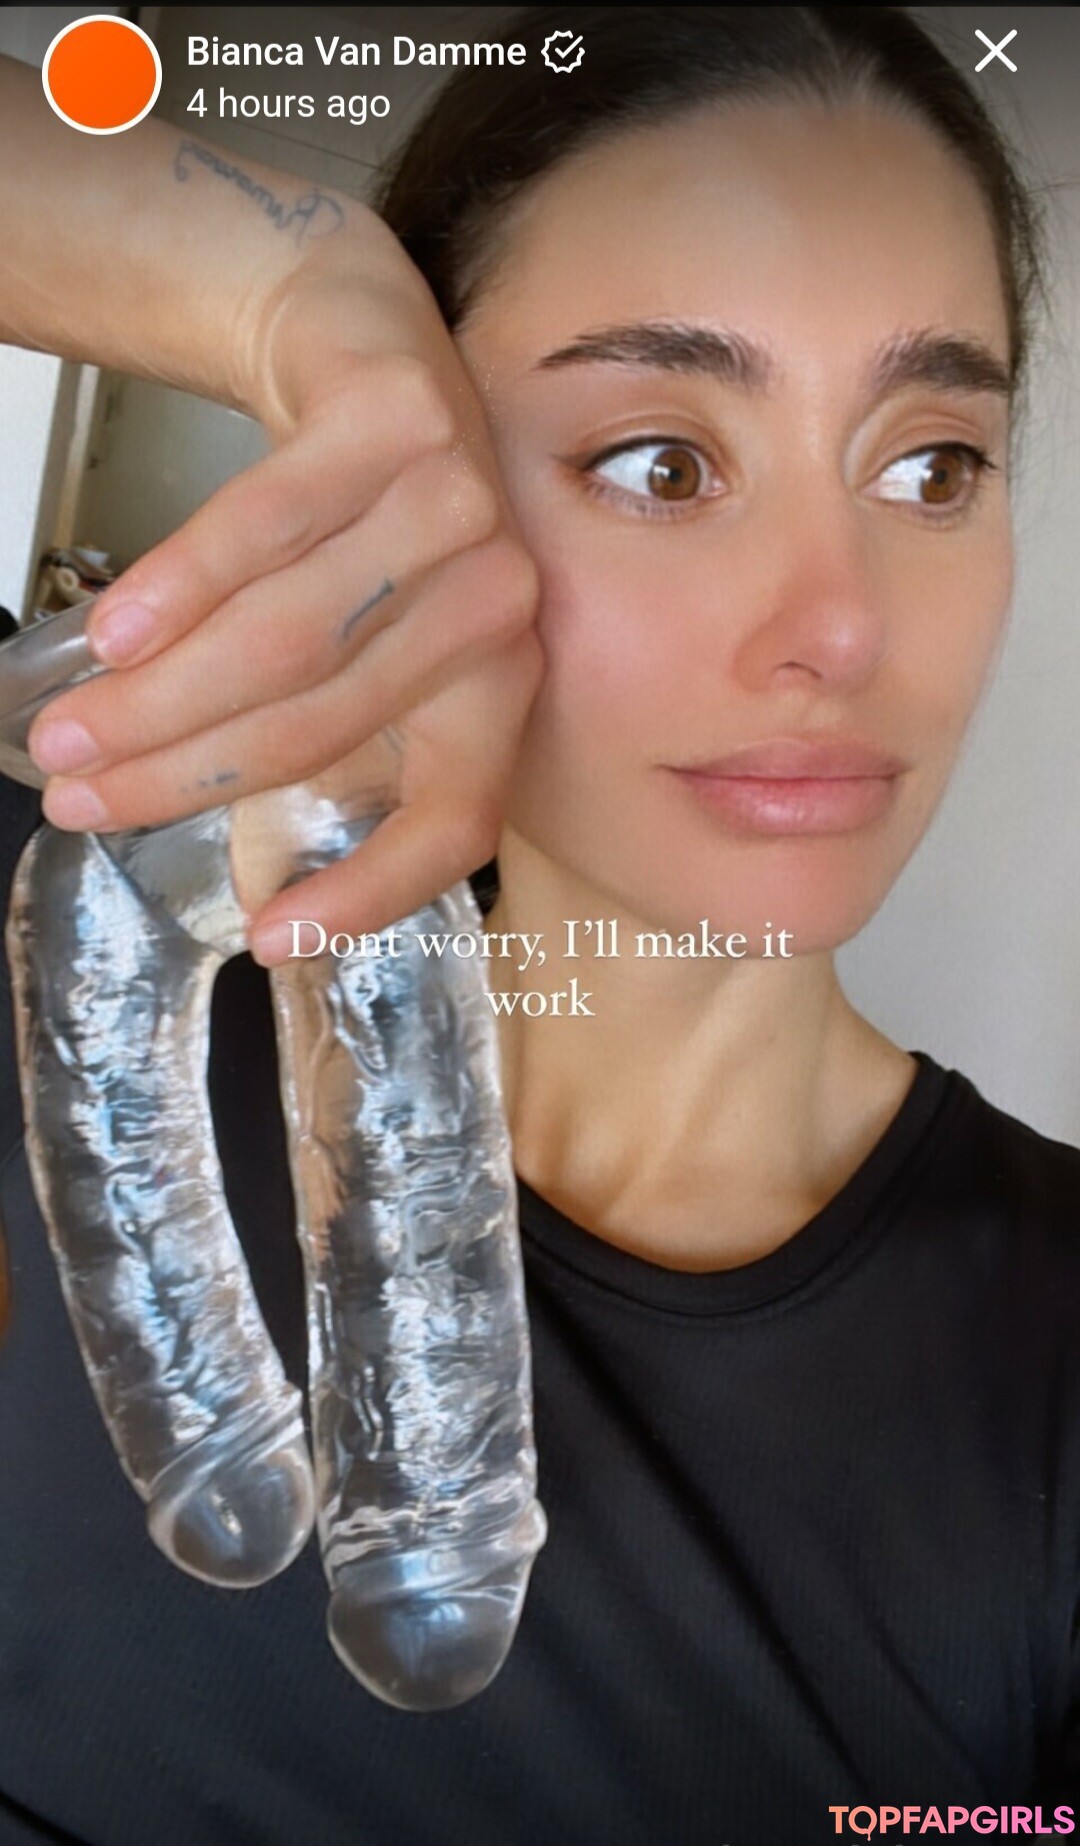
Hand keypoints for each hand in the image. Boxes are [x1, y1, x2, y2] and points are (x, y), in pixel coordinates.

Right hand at [25, 230, 540, 961]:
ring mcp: (457, 506)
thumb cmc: (360, 520)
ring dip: (159, 699)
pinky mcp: (398, 419)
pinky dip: (179, 587)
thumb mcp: (377, 639)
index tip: (272, 941)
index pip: (457, 813)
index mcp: (502, 681)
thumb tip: (245, 872)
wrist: (360, 344)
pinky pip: (265, 525)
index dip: (371, 890)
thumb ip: (332, 732)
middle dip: (186, 778)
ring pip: (286, 638)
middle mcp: (496, 602)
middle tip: (82, 802)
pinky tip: (111, 635)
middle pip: (324, 723)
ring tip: (68, 736)